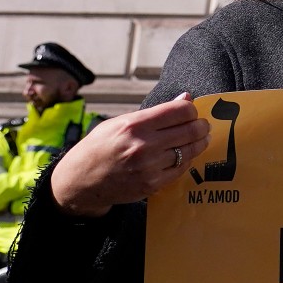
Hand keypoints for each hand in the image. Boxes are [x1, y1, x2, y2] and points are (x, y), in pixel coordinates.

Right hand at [47, 95, 211, 217]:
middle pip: (191, 130)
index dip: (191, 110)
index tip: (191, 112)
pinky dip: (186, 160)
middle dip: (202, 126)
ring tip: (200, 139)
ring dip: (199, 143)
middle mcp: (143, 145)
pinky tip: (184, 155)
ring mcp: (148, 167)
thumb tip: (186, 98)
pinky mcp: (152, 184)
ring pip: (189, 151)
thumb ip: (155, 112)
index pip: (180, 111)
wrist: (79, 181)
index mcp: (135, 125)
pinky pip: (181, 169)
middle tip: (203, 126)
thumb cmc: (100, 147)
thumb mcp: (120, 122)